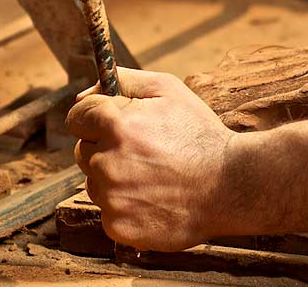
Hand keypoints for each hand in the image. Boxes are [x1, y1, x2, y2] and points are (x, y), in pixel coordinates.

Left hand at [66, 68, 235, 251]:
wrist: (230, 186)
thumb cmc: (200, 135)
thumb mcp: (169, 91)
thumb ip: (124, 81)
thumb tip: (85, 93)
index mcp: (114, 124)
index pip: (77, 117)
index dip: (97, 118)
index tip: (118, 126)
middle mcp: (106, 161)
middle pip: (83, 151)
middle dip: (106, 148)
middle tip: (144, 152)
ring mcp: (111, 197)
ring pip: (95, 183)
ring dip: (115, 179)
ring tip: (153, 177)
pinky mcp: (118, 226)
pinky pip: (109, 212)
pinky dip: (126, 207)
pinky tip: (154, 198)